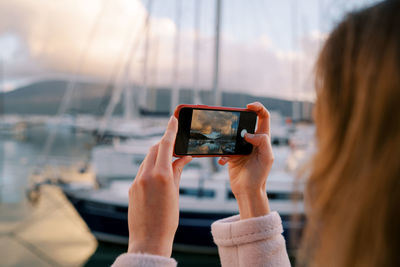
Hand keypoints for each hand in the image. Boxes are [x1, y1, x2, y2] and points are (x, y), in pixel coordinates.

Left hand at [127, 116, 191, 256]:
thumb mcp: (175, 193)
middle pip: (154, 149)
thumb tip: (183, 158)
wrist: (149, 240)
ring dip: (157, 156)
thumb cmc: (167, 220)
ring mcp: (136, 181)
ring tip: (169, 162)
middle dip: (164, 143)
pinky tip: (159, 175)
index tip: (173, 119)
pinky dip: (151, 167)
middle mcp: (145, 175)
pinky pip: (141, 171)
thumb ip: (177, 171)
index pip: (165, 145)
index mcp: (160, 175)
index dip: (170, 130)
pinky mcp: (131, 188)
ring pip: (147, 159)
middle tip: (175, 144)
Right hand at [218, 102, 272, 218]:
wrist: (247, 191)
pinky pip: (224, 147)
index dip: (257, 108)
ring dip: (227, 137)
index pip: (264, 117)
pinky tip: (223, 161)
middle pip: (246, 121)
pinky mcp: (232, 154)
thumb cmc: (259, 176)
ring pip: (233, 133)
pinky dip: (222, 153)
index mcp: (263, 139)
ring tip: (227, 147)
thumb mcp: (266, 158)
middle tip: (231, 123)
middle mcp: (253, 140)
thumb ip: (262, 142)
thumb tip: (249, 133)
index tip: (248, 106)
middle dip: (237, 120)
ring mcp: (241, 147)